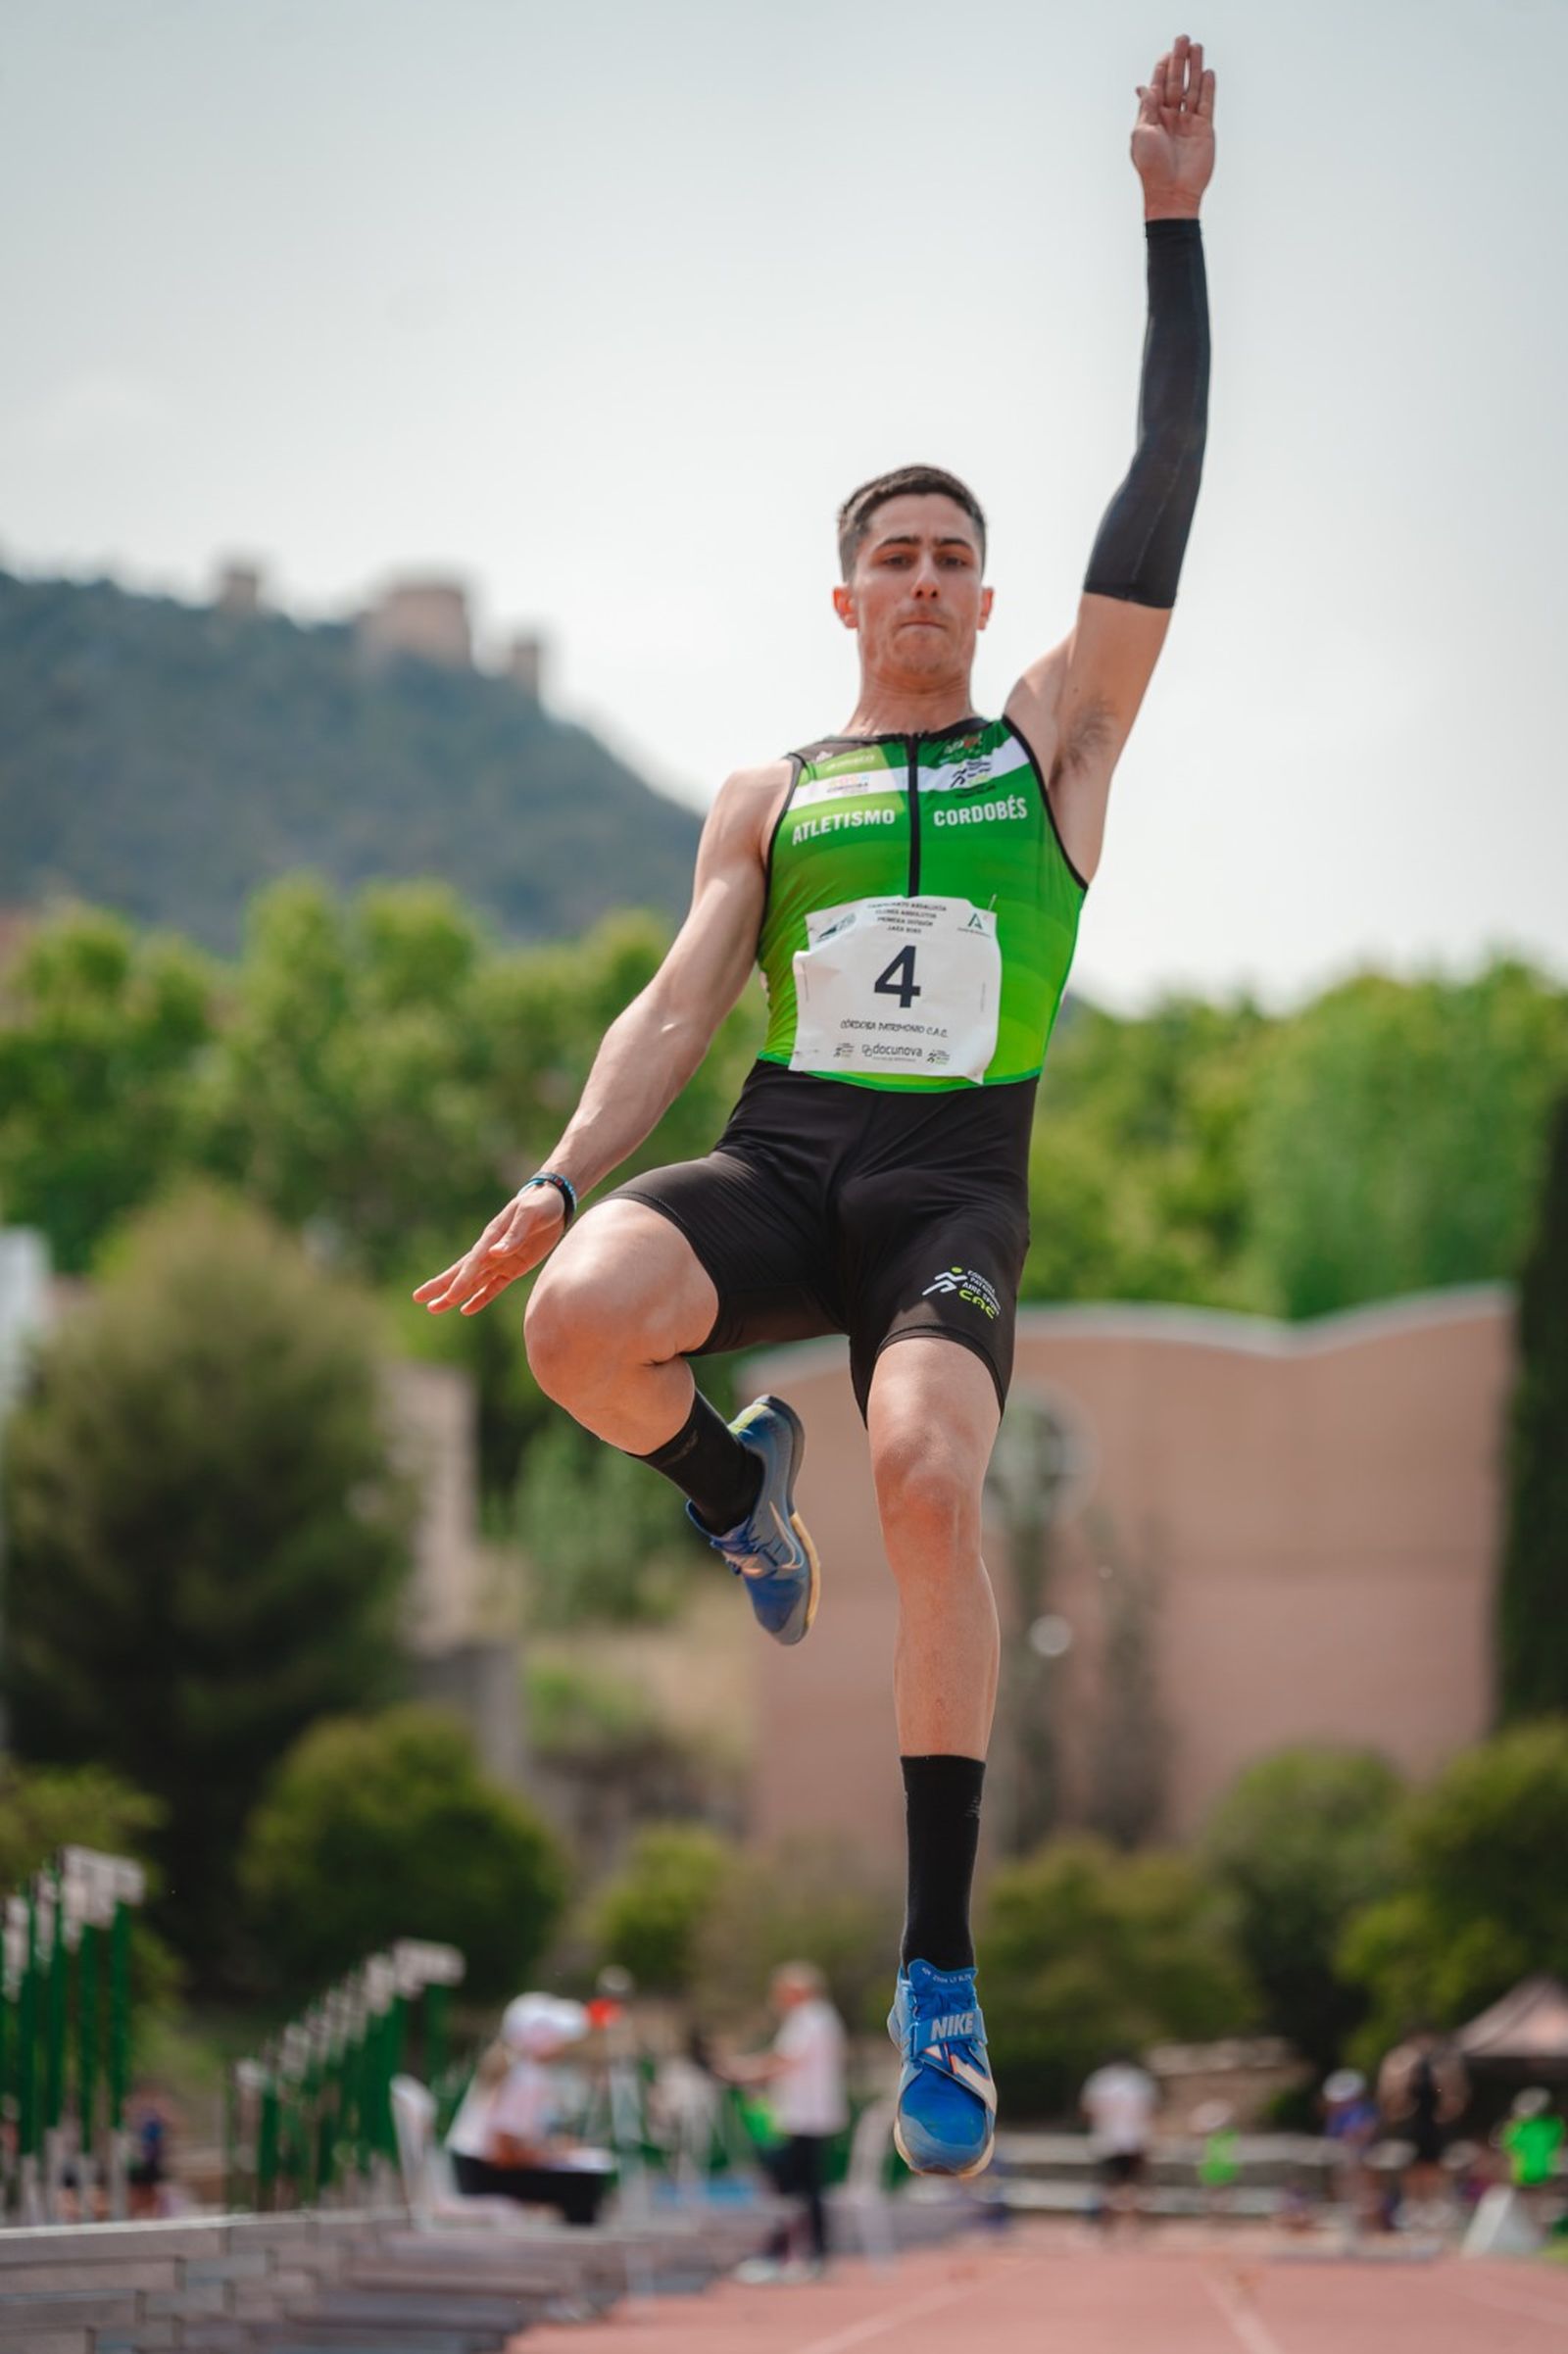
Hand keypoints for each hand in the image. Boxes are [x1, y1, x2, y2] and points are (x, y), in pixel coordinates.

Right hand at [413, 1182, 566, 1316]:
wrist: (552, 1202)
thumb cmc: (540, 1203)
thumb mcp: (529, 1214)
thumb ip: (515, 1234)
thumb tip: (496, 1253)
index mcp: (492, 1236)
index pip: (473, 1262)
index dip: (462, 1279)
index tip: (450, 1294)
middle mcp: (490, 1251)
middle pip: (462, 1273)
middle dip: (442, 1287)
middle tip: (419, 1299)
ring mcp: (500, 1261)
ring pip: (473, 1283)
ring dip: (454, 1296)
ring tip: (433, 1308)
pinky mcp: (512, 1268)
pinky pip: (493, 1287)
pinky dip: (480, 1298)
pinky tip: (465, 1310)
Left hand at [1131, 33, 1215, 215]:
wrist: (1172, 192)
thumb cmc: (1151, 167)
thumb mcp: (1141, 134)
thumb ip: (1146, 108)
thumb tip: (1144, 87)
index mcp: (1152, 118)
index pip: (1157, 86)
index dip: (1161, 68)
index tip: (1166, 53)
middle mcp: (1170, 118)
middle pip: (1175, 82)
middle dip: (1178, 61)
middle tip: (1183, 39)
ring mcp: (1188, 123)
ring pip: (1192, 89)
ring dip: (1194, 68)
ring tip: (1197, 47)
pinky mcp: (1204, 129)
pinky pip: (1206, 104)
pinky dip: (1208, 87)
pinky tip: (1207, 72)